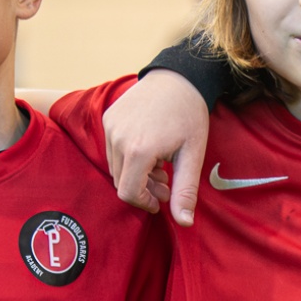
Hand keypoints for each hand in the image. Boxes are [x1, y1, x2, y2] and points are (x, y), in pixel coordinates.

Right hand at [104, 71, 211, 224]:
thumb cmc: (189, 115)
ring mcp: (110, 126)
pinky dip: (128, 157)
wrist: (179, 77)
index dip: (144, 203)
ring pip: (115, 167)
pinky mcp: (108, 118)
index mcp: (138, 150)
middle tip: (165, 183)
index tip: (161, 202)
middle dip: (143, 189)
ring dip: (135, 174)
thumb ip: (185, 191)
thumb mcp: (192, 155)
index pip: (129, 193)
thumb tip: (184, 223)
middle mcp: (118, 138)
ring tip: (160, 166)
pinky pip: (112, 149)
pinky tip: (149, 150)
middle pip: (121, 181)